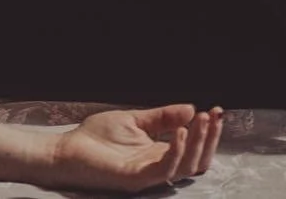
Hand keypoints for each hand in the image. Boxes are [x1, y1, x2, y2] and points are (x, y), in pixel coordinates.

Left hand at [45, 104, 223, 193]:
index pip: (193, 149)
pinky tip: (179, 131)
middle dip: (209, 139)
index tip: (217, 111)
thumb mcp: (136, 120)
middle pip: (196, 161)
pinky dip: (175, 151)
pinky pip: (162, 169)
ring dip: (197, 143)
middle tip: (216, 116)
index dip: (207, 133)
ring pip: (184, 166)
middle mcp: (158, 166)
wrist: (68, 148)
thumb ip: (162, 117)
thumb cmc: (98, 137)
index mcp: (159, 153)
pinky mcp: (135, 178)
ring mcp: (148, 174)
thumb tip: (191, 108)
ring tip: (202, 119)